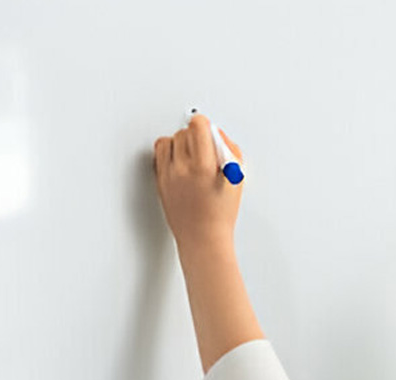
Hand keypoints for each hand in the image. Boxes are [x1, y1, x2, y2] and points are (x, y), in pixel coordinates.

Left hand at [153, 115, 242, 258]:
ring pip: (168, 141)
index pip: (197, 126)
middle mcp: (183, 169)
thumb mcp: (236, 178)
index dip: (204, 124)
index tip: (207, 129)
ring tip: (190, 156)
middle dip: (194, 136)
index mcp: (204, 166)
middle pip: (183, 132)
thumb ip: (229, 149)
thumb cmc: (221, 213)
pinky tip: (179, 162)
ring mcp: (168, 175)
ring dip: (179, 143)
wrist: (202, 238)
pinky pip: (159, 155)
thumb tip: (217, 133)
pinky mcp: (160, 182)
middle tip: (203, 148)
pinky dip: (168, 154)